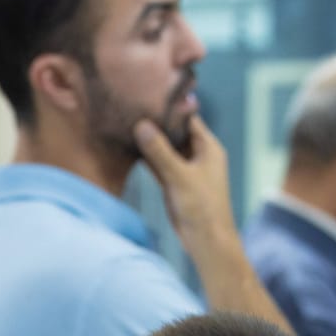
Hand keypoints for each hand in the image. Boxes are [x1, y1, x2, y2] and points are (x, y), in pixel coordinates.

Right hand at [135, 115, 238, 260]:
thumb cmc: (202, 207)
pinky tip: (130, 148)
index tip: (150, 95)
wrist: (207, 240)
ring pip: (166, 149)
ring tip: (127, 123)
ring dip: (150, 140)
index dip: (170, 108)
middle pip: (175, 132)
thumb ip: (160, 151)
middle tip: (133, 107)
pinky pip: (160, 164)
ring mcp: (186, 169)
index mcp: (208, 148)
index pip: (188, 119)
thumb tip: (142, 125)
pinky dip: (148, 157)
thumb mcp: (179, 176)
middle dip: (156, 122)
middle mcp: (199, 155)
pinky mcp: (176, 183)